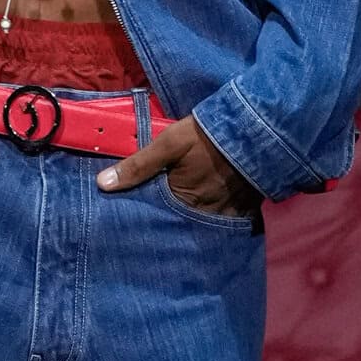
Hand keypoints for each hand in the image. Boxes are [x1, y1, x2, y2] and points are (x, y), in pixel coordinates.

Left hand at [95, 114, 262, 216]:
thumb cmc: (207, 136)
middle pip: (180, 225)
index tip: (133, 220)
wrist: (258, 129)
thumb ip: (137, 165)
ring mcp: (225, 214)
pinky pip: (226, 224)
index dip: (146, 217)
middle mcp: (203, 214)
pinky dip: (216, 223)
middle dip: (170, 226)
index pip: (156, 216)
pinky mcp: (244, 210)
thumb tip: (102, 185)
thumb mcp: (169, 144)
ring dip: (192, 225)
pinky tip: (209, 220)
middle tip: (155, 231)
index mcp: (182, 200)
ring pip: (202, 226)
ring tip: (180, 226)